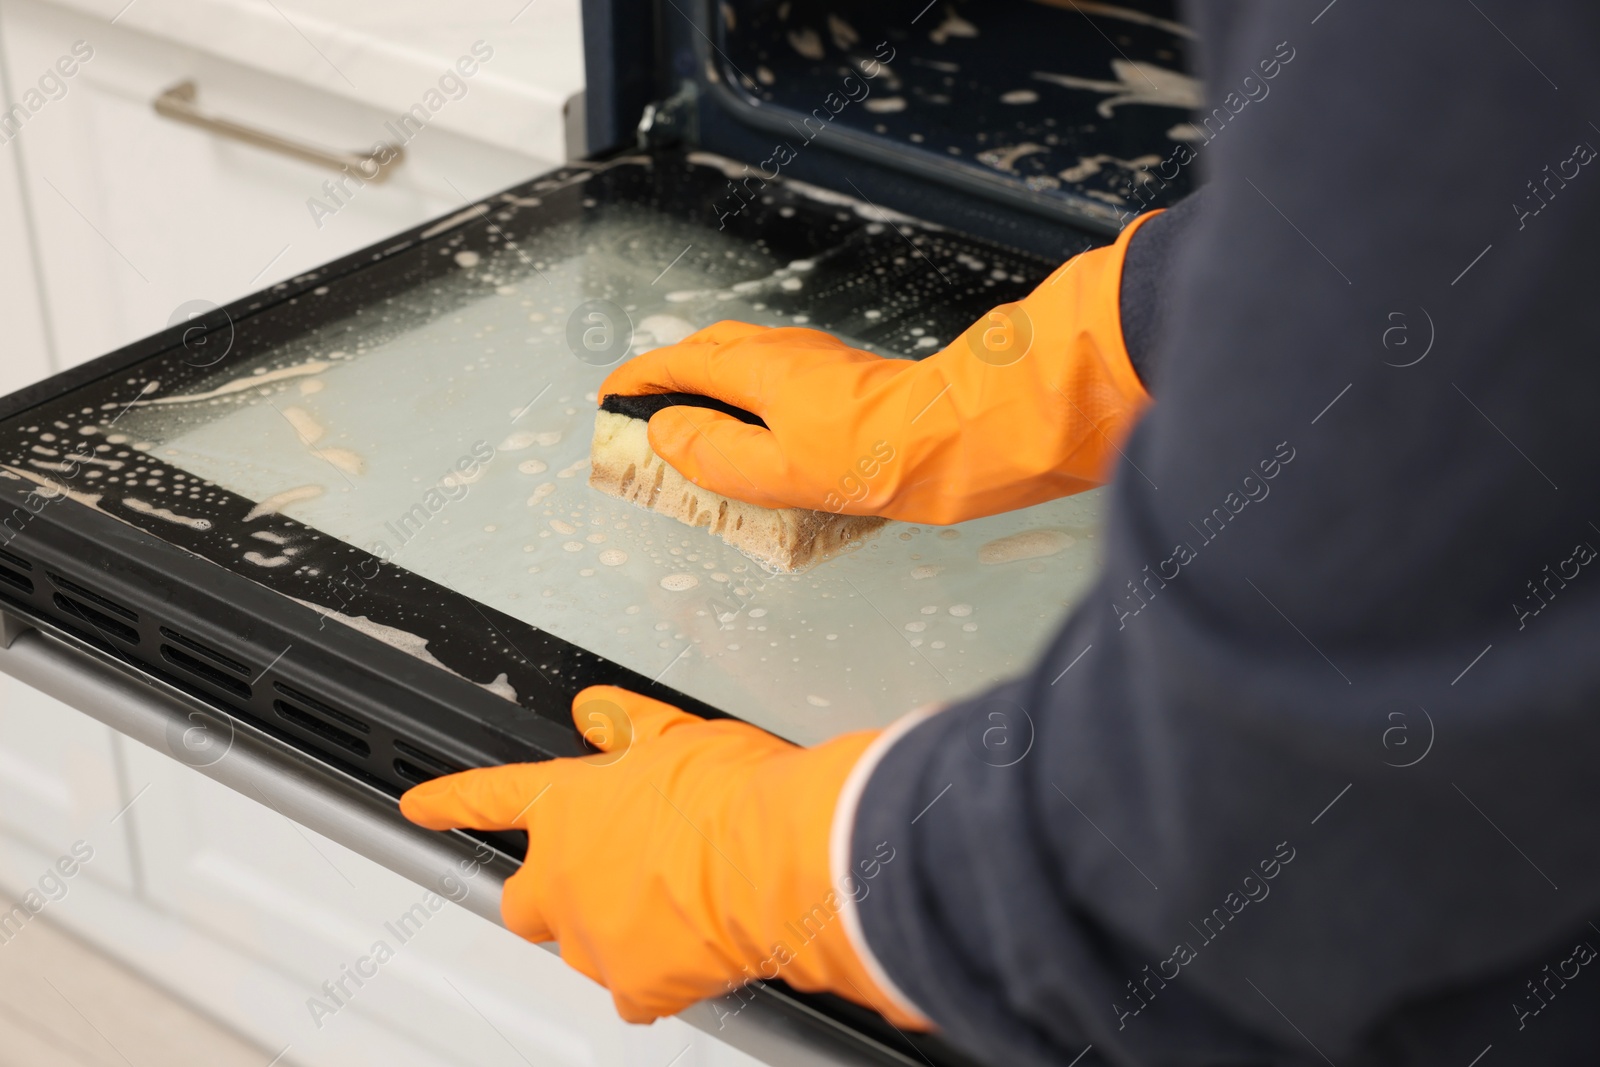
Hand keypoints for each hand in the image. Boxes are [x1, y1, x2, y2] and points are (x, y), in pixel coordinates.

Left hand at [400, 686, 927, 1027]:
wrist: (779, 859)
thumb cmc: (734, 793)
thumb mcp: (678, 734)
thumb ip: (627, 723)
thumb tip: (595, 711)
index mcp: (570, 805)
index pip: (489, 798)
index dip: (450, 802)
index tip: (420, 807)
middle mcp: (565, 875)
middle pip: (522, 901)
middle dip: (548, 895)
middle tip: (600, 882)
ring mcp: (595, 937)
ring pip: (581, 949)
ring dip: (612, 933)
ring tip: (673, 909)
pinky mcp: (636, 987)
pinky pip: (633, 995)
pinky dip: (656, 980)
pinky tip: (692, 952)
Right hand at [599, 212, 1159, 524]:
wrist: (953, 439)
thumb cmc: (876, 455)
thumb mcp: (774, 469)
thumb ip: (711, 452)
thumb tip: (668, 434)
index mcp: (754, 367)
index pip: (674, 365)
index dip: (636, 384)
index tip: (610, 402)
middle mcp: (780, 351)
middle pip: (705, 354)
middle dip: (667, 380)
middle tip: (645, 416)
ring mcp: (813, 361)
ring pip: (741, 364)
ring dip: (707, 388)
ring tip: (693, 429)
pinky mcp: (839, 379)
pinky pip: (772, 379)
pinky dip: (745, 399)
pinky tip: (756, 431)